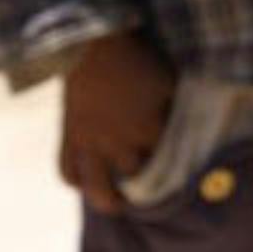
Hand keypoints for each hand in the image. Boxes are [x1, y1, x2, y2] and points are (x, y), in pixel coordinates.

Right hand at [58, 29, 173, 213]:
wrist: (92, 46)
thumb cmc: (138, 60)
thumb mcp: (168, 81)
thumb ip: (175, 107)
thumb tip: (186, 124)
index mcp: (147, 128)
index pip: (166, 157)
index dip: (175, 164)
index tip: (181, 169)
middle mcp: (118, 143)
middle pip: (134, 175)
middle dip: (146, 183)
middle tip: (153, 188)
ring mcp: (90, 144)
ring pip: (96, 187)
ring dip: (108, 200)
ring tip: (117, 205)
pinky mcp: (68, 137)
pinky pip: (66, 170)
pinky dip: (74, 180)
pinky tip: (84, 183)